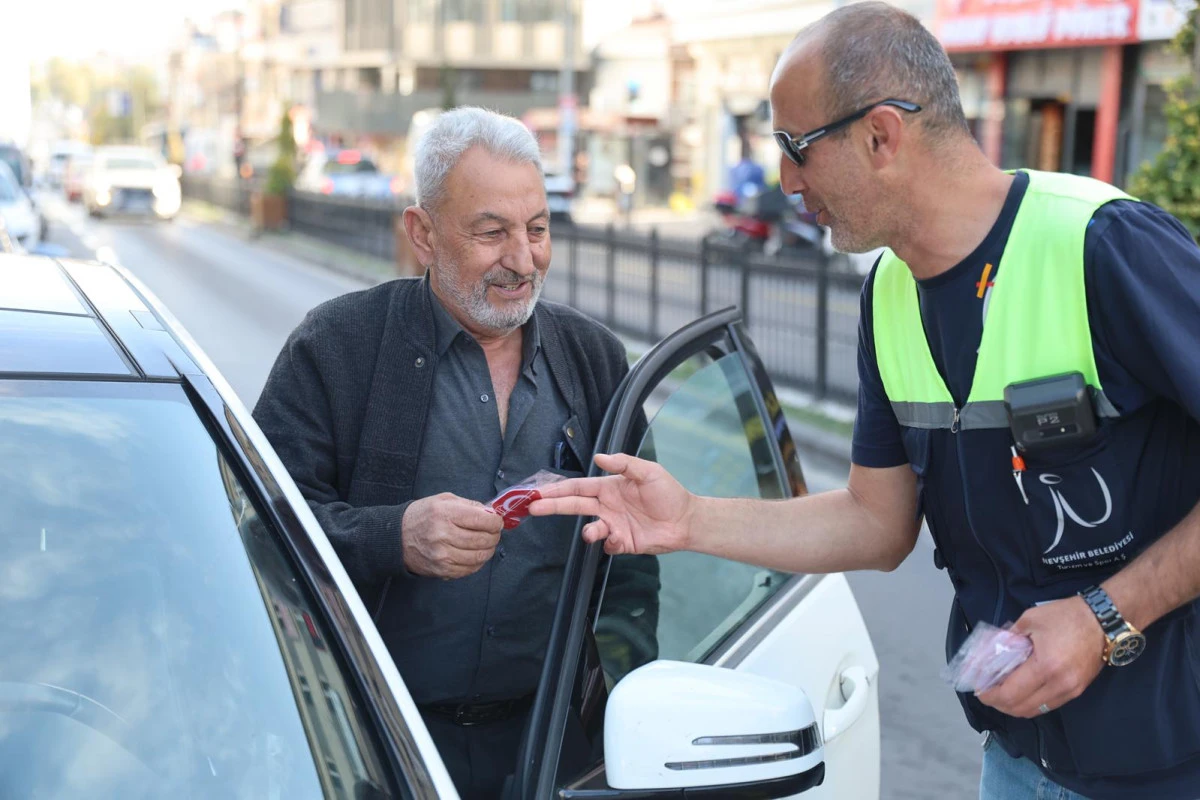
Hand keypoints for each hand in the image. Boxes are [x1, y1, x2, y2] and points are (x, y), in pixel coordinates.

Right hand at [401, 493, 503, 579]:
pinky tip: (475, 555)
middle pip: (483, 539)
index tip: (497, 521)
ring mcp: (442, 555)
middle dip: (494, 536)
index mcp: (445, 513)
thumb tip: (491, 513)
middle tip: (494, 533)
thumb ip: (469, 505)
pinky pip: (469, 569)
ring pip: (479, 556)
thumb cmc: (422, 515)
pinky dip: (477, 563)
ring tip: (486, 544)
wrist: (396, 537)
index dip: (496, 522)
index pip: (483, 520)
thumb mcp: (443, 500)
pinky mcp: (441, 570)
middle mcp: (443, 535)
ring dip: (489, 550)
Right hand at [528, 453, 693, 554]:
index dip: (558, 489)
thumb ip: (624, 464)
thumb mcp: (648, 471)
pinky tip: (622, 538)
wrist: (686, 521)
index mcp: (609, 487)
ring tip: (593, 532)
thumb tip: (598, 457)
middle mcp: (607, 506)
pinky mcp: (622, 543)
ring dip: (588, 531)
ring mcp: (613, 525)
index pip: (578, 487)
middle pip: (574, 506)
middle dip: (553, 506)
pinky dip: (610, 543)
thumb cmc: (669, 493)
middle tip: (534, 507)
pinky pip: (607, 545)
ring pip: (589, 529)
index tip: (539, 491)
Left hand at [976, 596, 1106, 717]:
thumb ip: (1008, 638)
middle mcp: (1059, 685)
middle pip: (1022, 708)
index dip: (991, 695)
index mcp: (1045, 666)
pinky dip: (1031, 703)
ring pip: (1036, 710)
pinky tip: (1021, 692)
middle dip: (999, 704)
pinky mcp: (1078, 691)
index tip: (979, 689)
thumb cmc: (1065, 616)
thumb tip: (989, 653)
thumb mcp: (1029, 620)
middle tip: (987, 692)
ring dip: (1015, 707)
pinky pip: (1049, 705)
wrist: (1103, 620)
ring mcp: (1071, 691)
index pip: (1011, 693)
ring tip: (1001, 693)